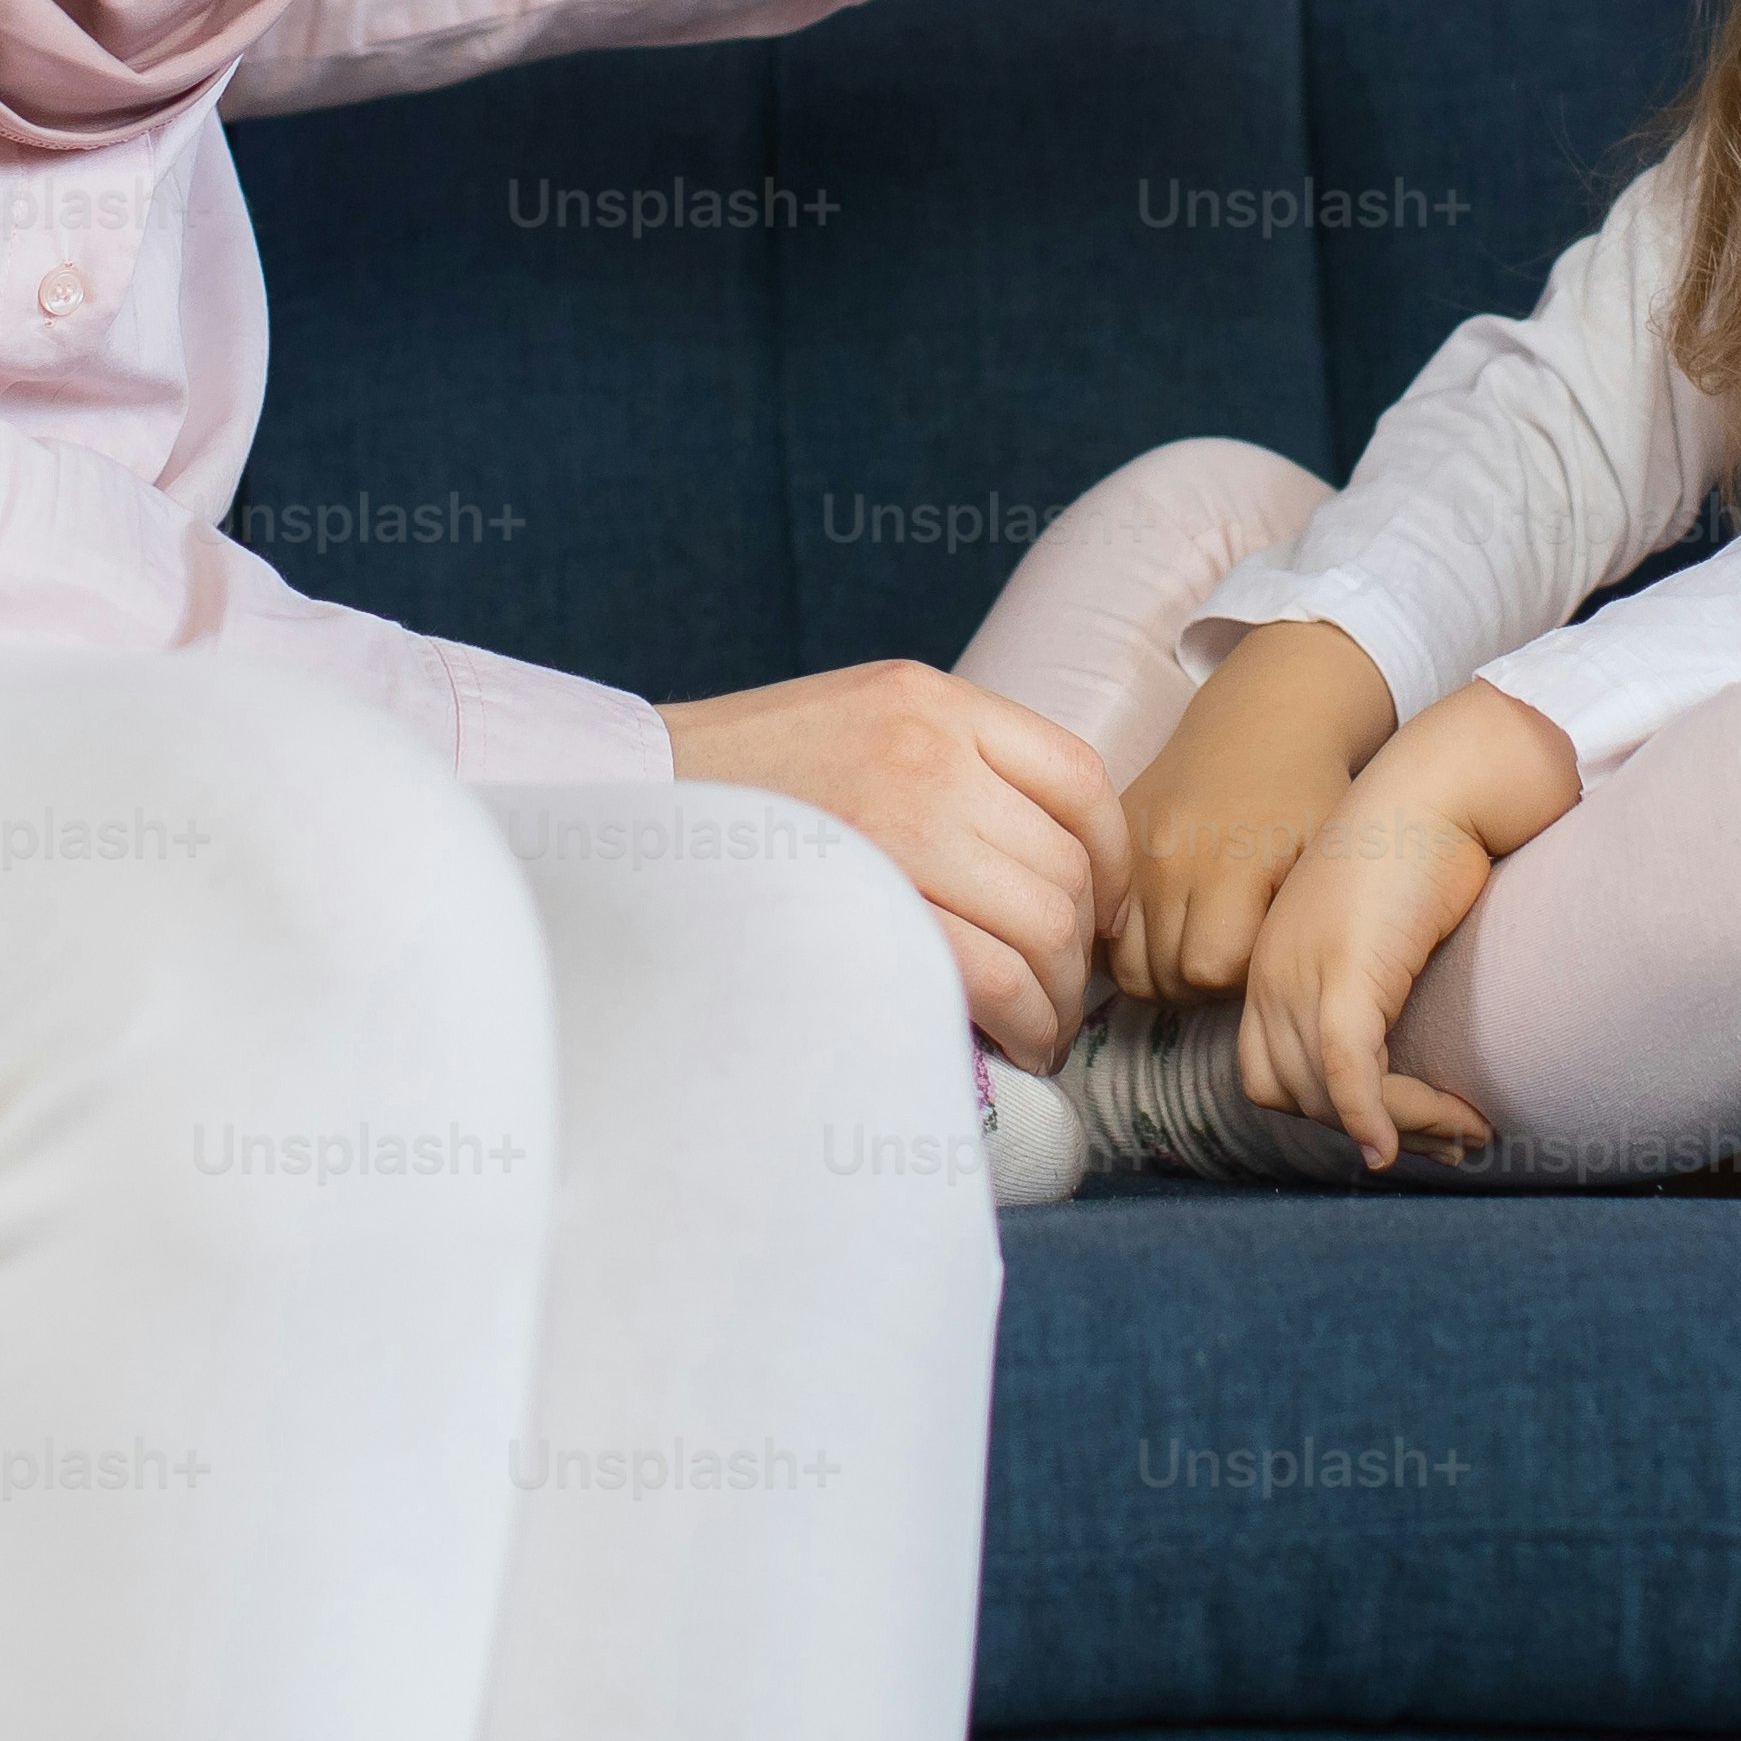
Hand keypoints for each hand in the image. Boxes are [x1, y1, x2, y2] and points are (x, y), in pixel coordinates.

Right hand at [659, 661, 1131, 1068]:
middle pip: (1066, 865)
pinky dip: (1026, 1020)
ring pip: (1043, 925)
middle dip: (1084, 950)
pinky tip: (1017, 1041)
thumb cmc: (745, 784)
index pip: (1080, 779)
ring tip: (1043, 1027)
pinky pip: (991, 974)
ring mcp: (897, 822)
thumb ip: (951, 765)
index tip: (1105, 913)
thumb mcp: (856, 722)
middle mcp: (927, 750)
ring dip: (1061, 996)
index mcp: (932, 699)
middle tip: (1068, 996)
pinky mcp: (867, 901)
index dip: (1114, 860)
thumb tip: (1054, 864)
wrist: (625, 802)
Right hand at [1108, 616, 1396, 1002]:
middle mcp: (1166, 858)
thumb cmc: (1312, 795)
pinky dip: (1128, 946)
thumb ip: (1296, 927)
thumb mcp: (1330, 856)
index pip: (1209, 970)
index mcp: (1228, 861)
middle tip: (1232, 954)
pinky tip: (1164, 932)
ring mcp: (1131, 850)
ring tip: (1199, 947)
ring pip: (1125, 966)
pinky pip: (1101, 928)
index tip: (1260, 953)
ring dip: (1162, 973)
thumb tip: (1270, 995)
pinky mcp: (1111, 841)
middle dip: (1200, 984)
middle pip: (1163, 976)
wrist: (1266, 719)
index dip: (1239, 979)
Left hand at [1230, 682, 1582, 1170]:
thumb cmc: (1427, 850)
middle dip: (1369, 1129)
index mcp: (1275, 961)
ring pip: (1327, 1096)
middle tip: (1450, 1140)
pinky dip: (1383, 1119)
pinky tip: (1438, 1132)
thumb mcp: (1382, 933)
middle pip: (1290, 1095)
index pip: (1271, 1073)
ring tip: (1470, 1128)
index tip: (1407, 1127)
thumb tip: (1416, 1058)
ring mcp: (1302, 970)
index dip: (1333, 1112)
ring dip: (1403, 1126)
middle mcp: (1274, 970)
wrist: (1442, 785)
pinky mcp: (1346, 971)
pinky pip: (1350, 1076)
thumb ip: (1377, 990)